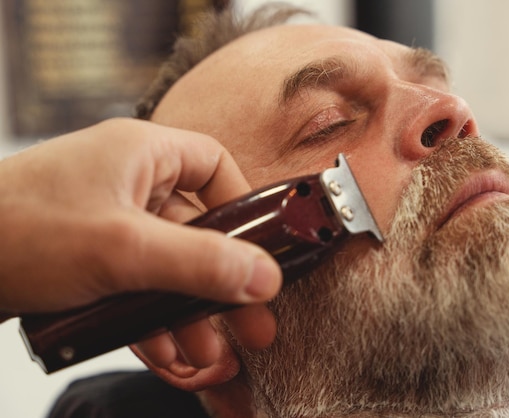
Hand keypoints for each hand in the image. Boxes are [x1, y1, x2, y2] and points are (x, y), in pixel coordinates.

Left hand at [0, 118, 280, 379]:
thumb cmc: (18, 230)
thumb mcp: (123, 250)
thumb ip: (200, 263)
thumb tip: (264, 277)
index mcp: (142, 154)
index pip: (214, 165)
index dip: (242, 204)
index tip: (259, 247)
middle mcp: (129, 181)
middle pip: (198, 226)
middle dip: (223, 279)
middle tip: (252, 320)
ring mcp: (108, 220)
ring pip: (168, 263)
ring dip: (189, 308)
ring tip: (210, 353)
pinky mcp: (89, 255)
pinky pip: (138, 282)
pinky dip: (153, 315)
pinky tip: (166, 351)